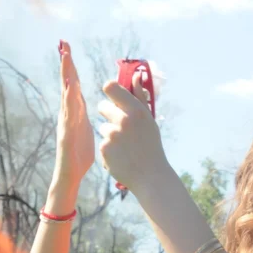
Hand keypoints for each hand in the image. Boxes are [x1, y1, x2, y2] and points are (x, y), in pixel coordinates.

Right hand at [52, 41, 94, 191]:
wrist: (70, 174)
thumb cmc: (78, 154)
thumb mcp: (85, 129)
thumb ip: (83, 115)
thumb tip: (86, 103)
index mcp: (74, 112)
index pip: (73, 85)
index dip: (72, 68)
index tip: (69, 49)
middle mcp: (67, 114)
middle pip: (67, 85)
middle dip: (66, 65)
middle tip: (64, 45)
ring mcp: (65, 122)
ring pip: (66, 95)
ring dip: (66, 77)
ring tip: (66, 59)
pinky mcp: (66, 133)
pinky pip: (69, 114)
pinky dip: (70, 100)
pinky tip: (72, 89)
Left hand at [96, 77, 168, 195]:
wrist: (150, 176)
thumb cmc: (151, 145)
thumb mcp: (149, 120)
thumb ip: (139, 98)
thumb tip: (136, 77)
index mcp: (136, 110)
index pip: (111, 87)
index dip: (109, 90)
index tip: (112, 95)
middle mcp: (123, 120)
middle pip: (102, 106)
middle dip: (108, 114)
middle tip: (120, 126)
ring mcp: (112, 135)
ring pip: (102, 127)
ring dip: (109, 134)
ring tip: (124, 146)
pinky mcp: (104, 149)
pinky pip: (102, 142)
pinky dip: (109, 149)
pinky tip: (121, 156)